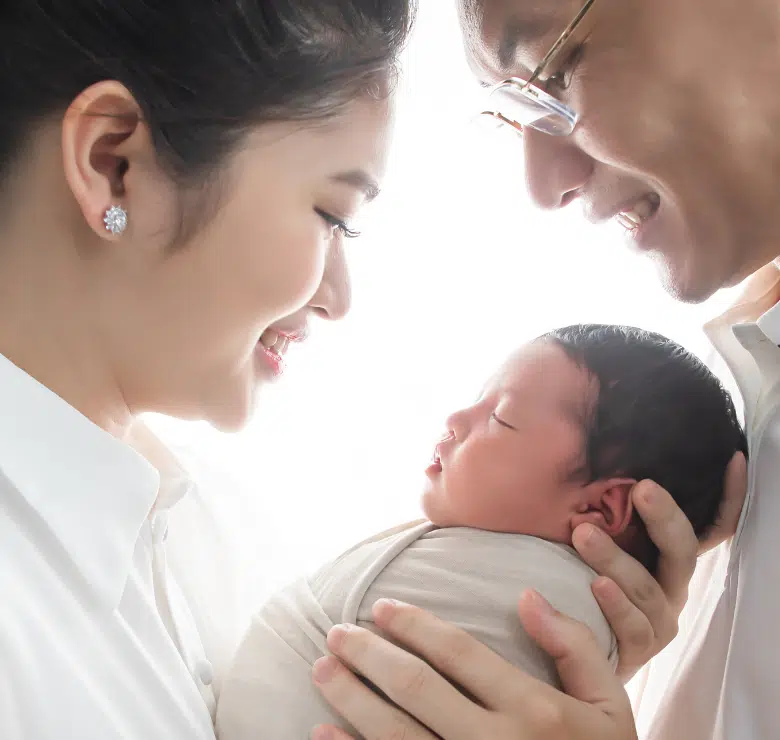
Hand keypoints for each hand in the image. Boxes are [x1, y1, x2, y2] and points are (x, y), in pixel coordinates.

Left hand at [311, 595, 635, 739]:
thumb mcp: (611, 708)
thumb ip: (575, 648)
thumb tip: (527, 596)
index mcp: (533, 711)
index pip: (458, 652)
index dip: (413, 624)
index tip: (382, 606)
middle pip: (414, 687)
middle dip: (368, 654)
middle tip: (336, 633)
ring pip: (393, 733)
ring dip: (350, 698)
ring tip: (322, 669)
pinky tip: (324, 733)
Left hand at [572, 451, 746, 681]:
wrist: (569, 648)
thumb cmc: (580, 580)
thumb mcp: (595, 541)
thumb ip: (602, 513)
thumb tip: (593, 464)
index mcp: (668, 558)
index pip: (711, 527)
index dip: (729, 498)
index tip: (732, 461)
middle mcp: (673, 587)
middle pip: (682, 551)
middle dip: (665, 517)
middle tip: (642, 488)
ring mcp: (659, 620)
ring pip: (647, 588)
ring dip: (614, 557)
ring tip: (583, 533)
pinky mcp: (638, 651)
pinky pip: (634, 627)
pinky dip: (615, 605)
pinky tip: (596, 585)